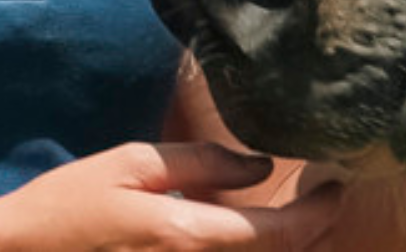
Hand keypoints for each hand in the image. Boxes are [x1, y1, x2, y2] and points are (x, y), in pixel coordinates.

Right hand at [0, 142, 341, 250]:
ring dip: (280, 245)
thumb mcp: (131, 163)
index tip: (337, 188)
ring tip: (296, 213)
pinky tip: (245, 229)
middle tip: (326, 197)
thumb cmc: (68, 204)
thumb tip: (259, 167)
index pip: (275, 235)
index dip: (316, 214)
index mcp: (185, 237)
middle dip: (308, 233)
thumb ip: (199, 164)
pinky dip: (244, 251)